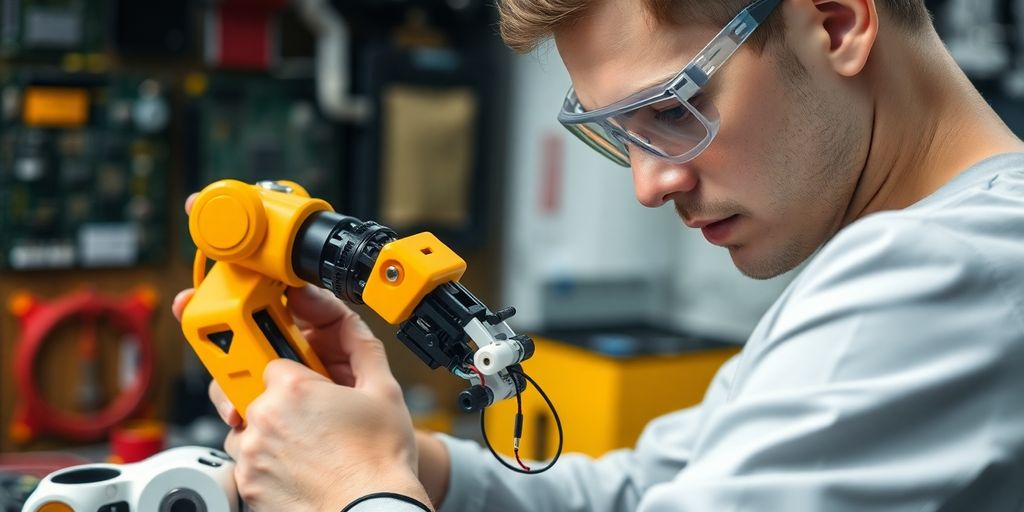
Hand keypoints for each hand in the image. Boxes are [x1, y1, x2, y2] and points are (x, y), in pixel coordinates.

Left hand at [172, 196, 431, 510]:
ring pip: (245, 427)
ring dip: (268, 430)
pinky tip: (299, 467)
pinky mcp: (246, 485)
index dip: (295, 370)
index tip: (303, 378)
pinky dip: (266, 462)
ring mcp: (250, 454)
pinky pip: (246, 461)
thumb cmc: (380, 462)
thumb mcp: (384, 391)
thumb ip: (358, 344)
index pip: (275, 359)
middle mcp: (262, 417)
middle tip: (307, 415)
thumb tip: (343, 322)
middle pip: (252, 390)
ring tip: (308, 446)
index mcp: (291, 387)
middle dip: (273, 397)